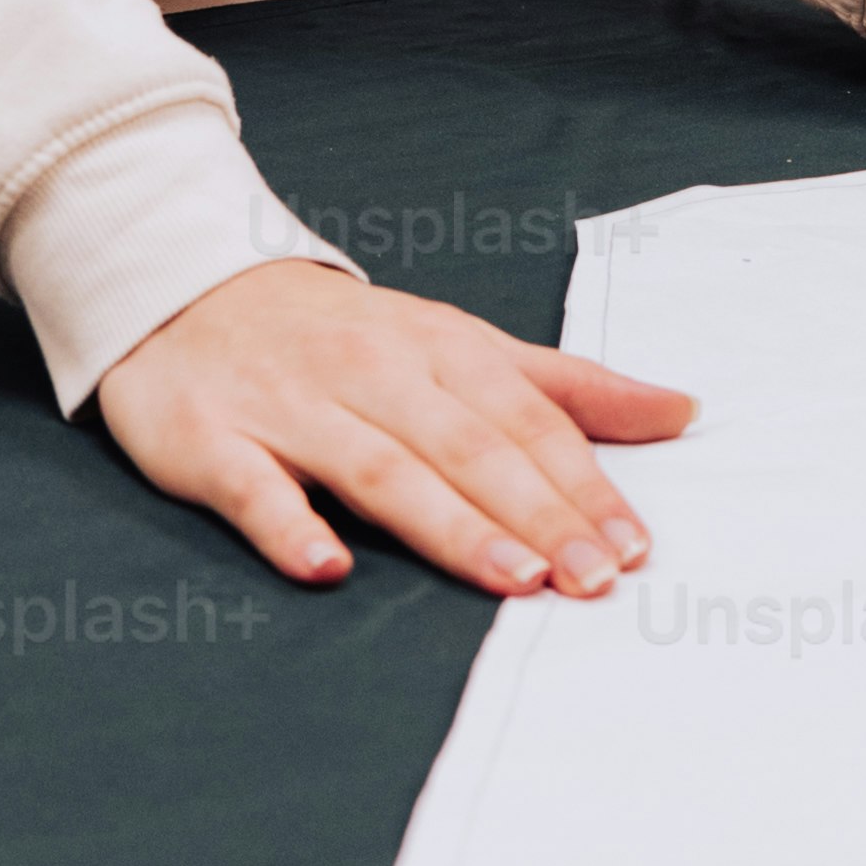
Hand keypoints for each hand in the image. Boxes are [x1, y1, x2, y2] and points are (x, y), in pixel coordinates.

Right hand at [96, 259, 695, 597]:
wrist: (184, 286)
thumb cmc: (342, 335)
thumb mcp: (456, 342)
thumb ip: (565, 385)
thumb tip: (681, 410)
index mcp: (436, 348)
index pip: (524, 418)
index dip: (582, 480)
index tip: (635, 545)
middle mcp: (372, 374)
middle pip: (466, 447)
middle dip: (537, 512)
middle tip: (595, 577)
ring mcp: (292, 408)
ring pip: (381, 469)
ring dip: (449, 525)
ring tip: (514, 579)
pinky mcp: (214, 441)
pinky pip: (254, 488)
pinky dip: (290, 526)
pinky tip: (327, 567)